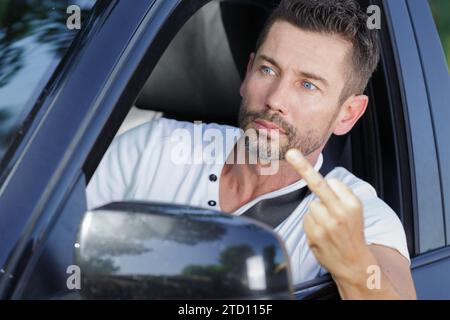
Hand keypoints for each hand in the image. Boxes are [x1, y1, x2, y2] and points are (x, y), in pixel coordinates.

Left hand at [285, 149, 372, 283]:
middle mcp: (339, 213)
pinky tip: (323, 233)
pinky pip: (306, 219)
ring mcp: (325, 225)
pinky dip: (312, 224)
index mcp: (352, 204)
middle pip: (318, 184)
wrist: (353, 263)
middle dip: (304, 168)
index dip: (331, 188)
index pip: (332, 182)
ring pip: (311, 205)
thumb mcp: (356, 210)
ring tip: (329, 226)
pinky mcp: (313, 235)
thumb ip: (341, 194)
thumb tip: (322, 181)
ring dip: (317, 213)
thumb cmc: (352, 232)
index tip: (303, 159)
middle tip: (291, 153)